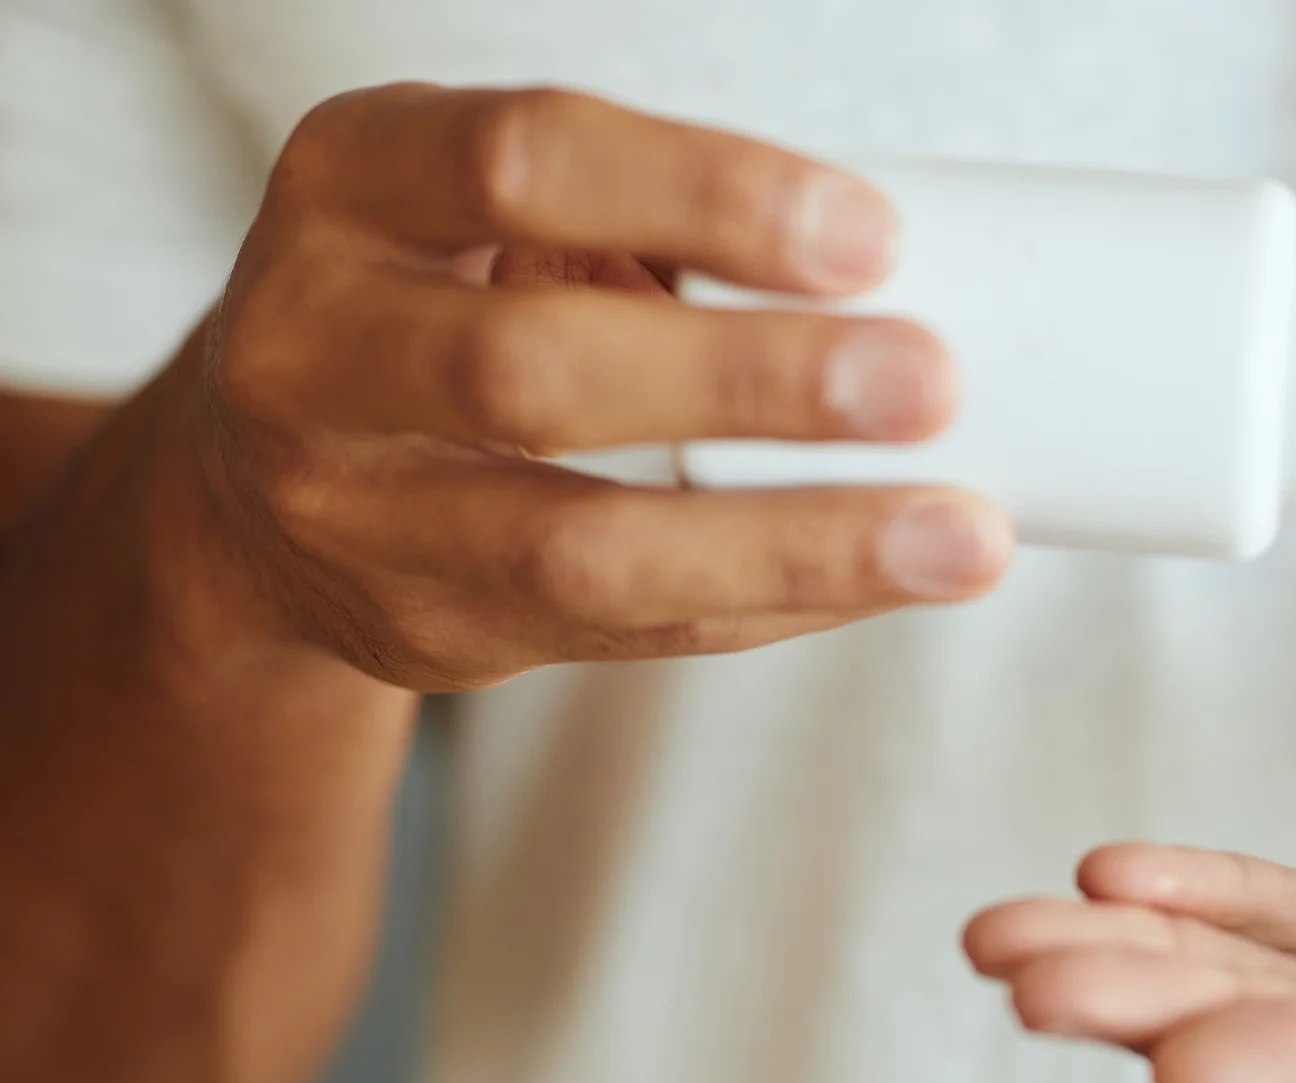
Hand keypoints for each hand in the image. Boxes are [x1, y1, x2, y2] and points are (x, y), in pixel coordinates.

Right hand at [186, 83, 1009, 688]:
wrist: (262, 478)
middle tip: (929, 382)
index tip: (870, 235)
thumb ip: (651, 224)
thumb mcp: (495, 214)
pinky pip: (627, 631)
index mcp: (352, 181)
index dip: (706, 194)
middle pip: (537, 367)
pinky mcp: (422, 629)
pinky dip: (774, 602)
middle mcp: (315, 344)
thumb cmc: (441, 299)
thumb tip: (905, 277)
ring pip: (580, 548)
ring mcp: (350, 508)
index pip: (524, 161)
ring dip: (792, 542)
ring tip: (957, 537)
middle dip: (753, 381)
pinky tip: (888, 579)